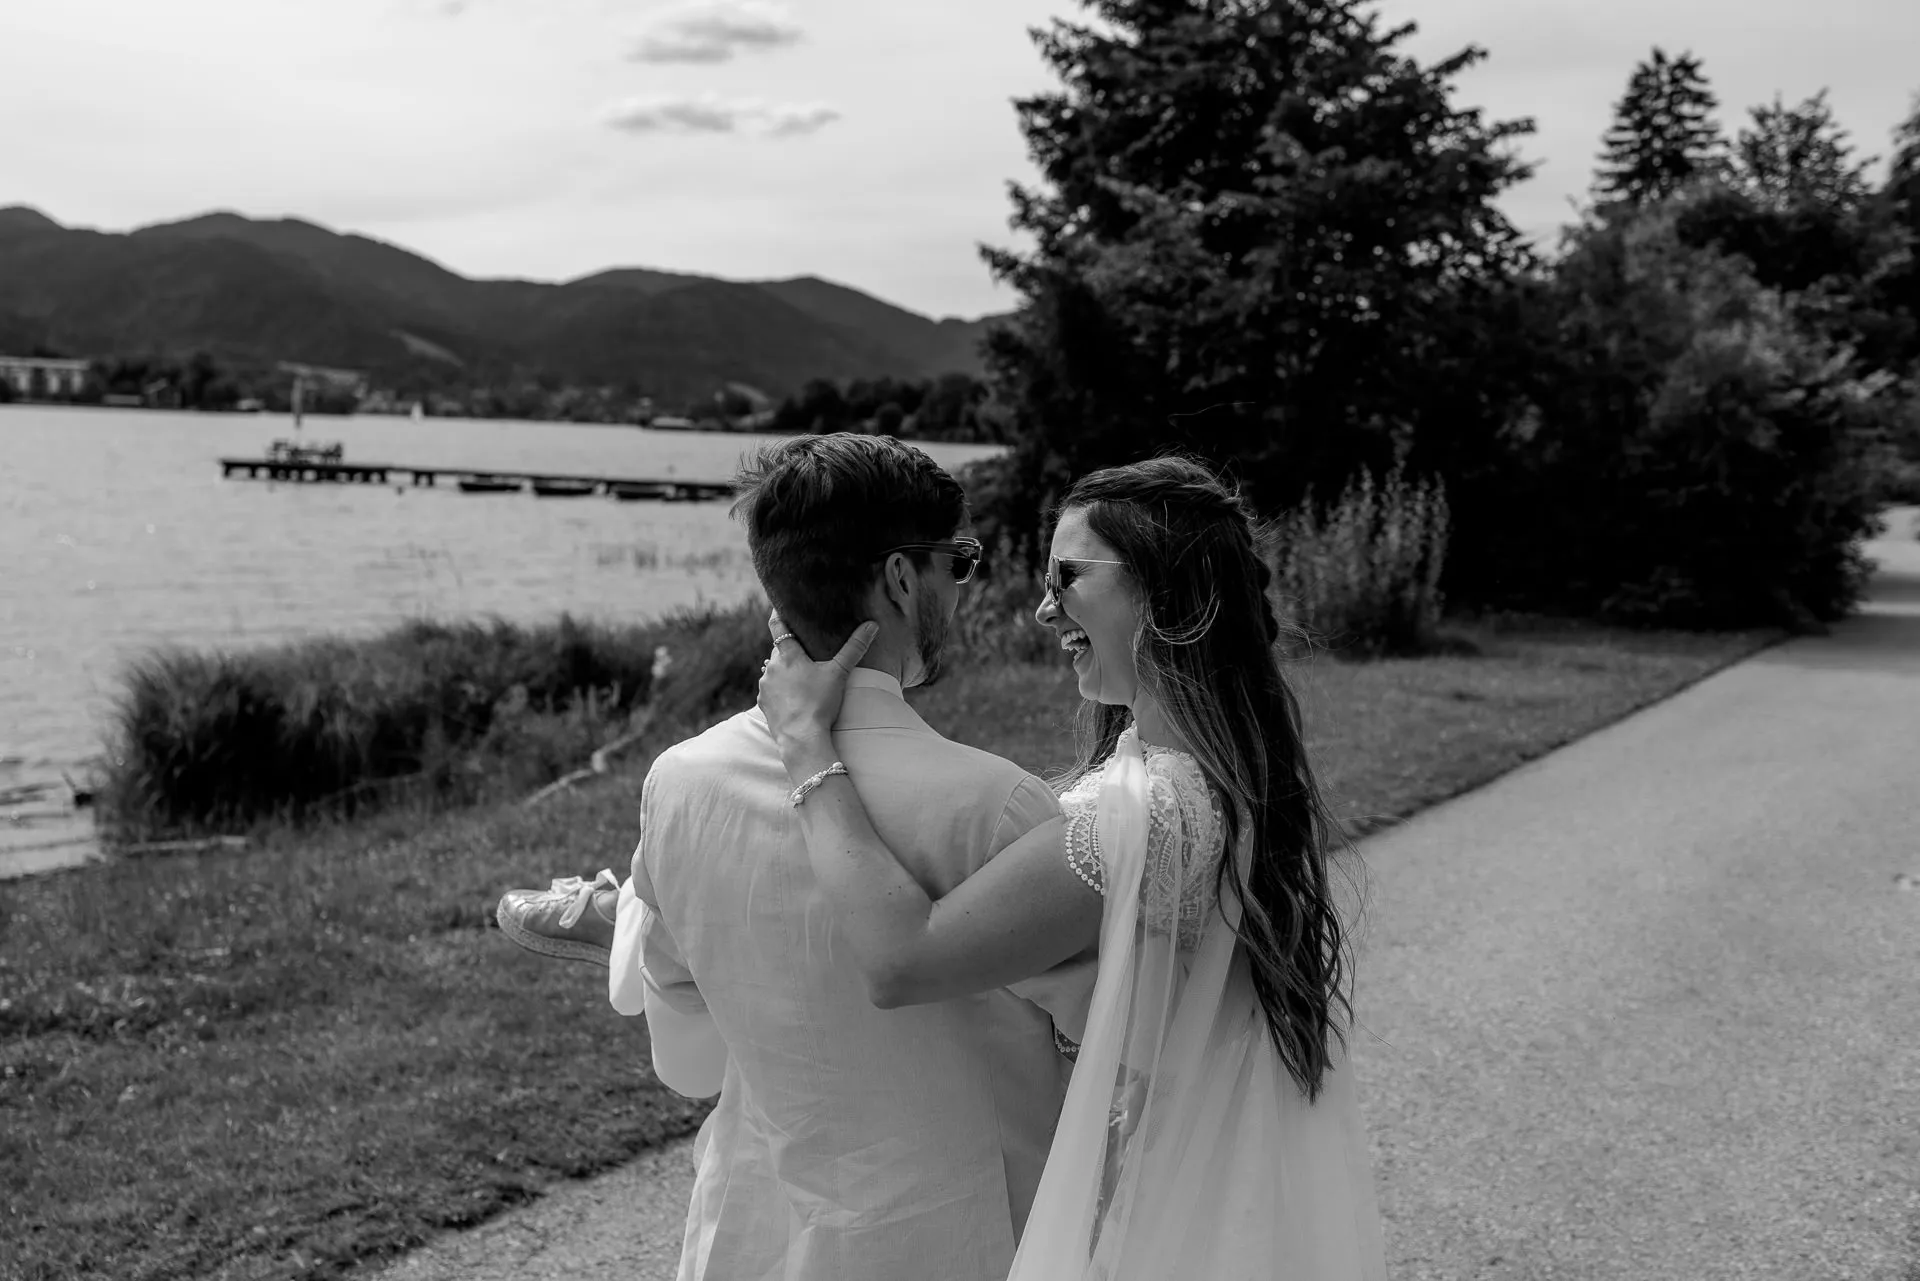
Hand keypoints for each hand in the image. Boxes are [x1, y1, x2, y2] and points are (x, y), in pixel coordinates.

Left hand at [756, 610, 876, 764]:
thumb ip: (855, 648)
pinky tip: (792, 698)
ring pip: (774, 672)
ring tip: (800, 679)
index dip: (778, 614)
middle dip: (790, 651)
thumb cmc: (820, 703)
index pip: (778, 626)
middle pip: (779, 651)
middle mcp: (772, 667)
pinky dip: (779, 691)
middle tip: (803, 651)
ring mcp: (765, 686)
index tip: (777, 606)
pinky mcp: (763, 704)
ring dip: (784, 673)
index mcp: (788, 655)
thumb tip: (872, 625)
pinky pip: (770, 691)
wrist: (801, 738)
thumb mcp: (839, 674)